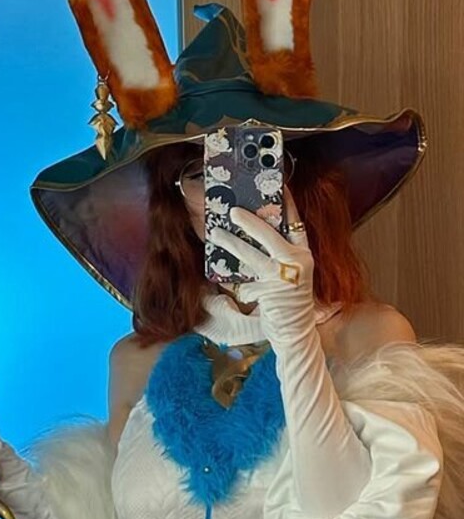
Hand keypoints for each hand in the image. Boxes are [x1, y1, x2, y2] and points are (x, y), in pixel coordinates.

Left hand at [205, 191, 315, 346]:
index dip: (287, 204)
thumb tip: (248, 233)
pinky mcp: (270, 291)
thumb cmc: (288, 301)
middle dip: (249, 221)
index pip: (296, 223)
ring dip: (230, 243)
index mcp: (304, 254)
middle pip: (270, 235)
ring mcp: (284, 277)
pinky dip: (234, 280)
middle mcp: (298, 262)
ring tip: (214, 233)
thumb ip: (275, 256)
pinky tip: (222, 276)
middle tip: (232, 210)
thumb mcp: (287, 274)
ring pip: (251, 255)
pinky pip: (245, 280)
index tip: (277, 186)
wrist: (296, 331)